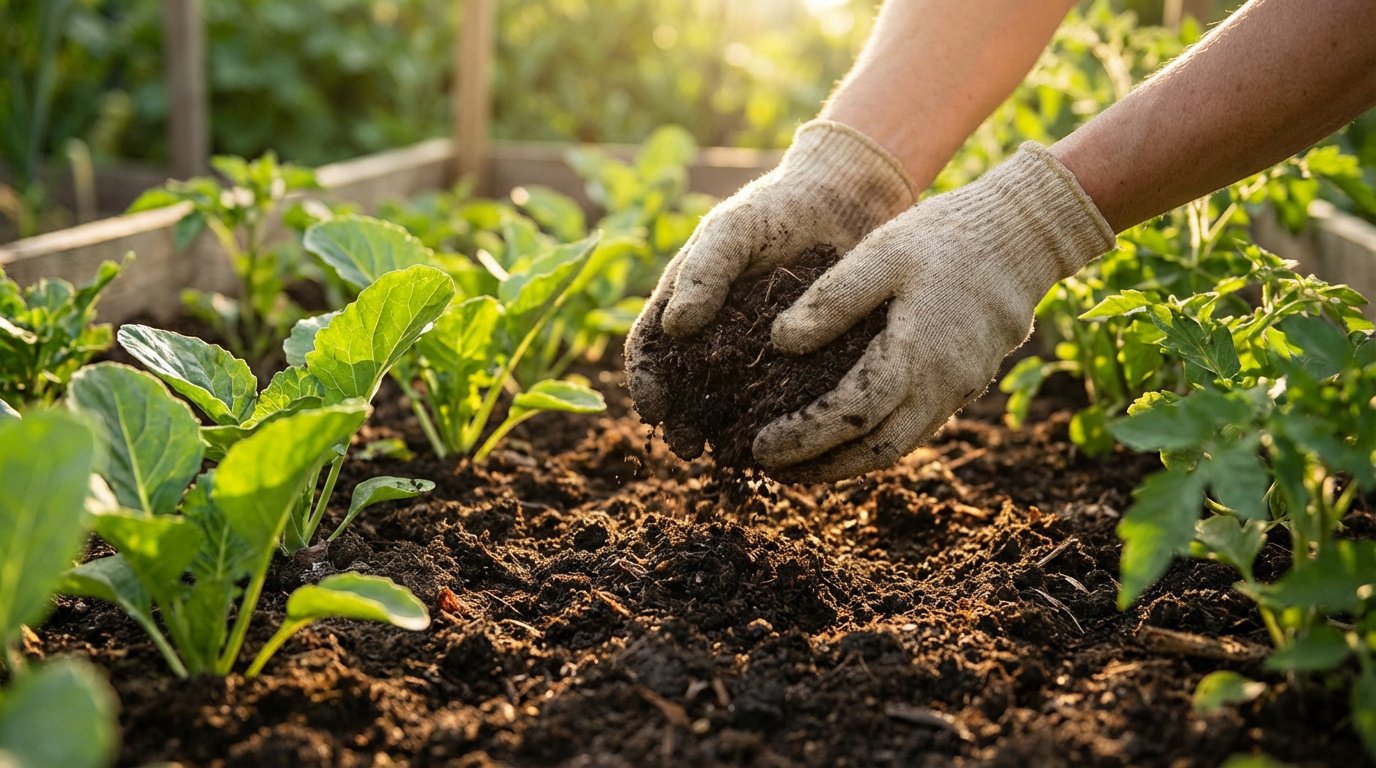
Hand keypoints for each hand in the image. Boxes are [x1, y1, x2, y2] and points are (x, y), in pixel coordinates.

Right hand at [626, 120, 915, 456]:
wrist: (846, 203)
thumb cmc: (777, 208)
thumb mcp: (733, 229)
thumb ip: (703, 270)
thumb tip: (676, 326)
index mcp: (684, 306)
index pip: (649, 350)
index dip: (645, 383)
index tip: (653, 411)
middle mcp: (714, 339)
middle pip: (685, 391)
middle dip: (682, 424)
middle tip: (691, 448)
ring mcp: (757, 355)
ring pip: (733, 405)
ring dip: (726, 435)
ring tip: (733, 455)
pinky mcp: (803, 365)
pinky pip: (786, 401)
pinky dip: (780, 423)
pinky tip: (787, 438)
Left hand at [754, 142, 1116, 481]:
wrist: (1023, 236)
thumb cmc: (946, 237)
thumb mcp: (881, 252)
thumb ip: (832, 299)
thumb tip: (781, 343)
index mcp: (917, 353)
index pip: (851, 414)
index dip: (804, 437)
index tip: (761, 447)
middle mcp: (942, 385)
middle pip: (877, 450)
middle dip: (821, 468)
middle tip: (771, 471)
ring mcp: (959, 390)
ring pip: (898, 446)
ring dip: (847, 464)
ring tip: (798, 466)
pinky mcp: (965, 386)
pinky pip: (915, 429)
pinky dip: (874, 444)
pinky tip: (844, 439)